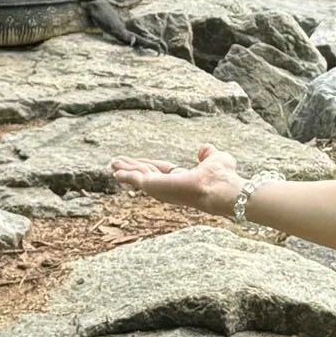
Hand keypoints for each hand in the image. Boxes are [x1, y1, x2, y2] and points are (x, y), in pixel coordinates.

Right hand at [108, 143, 242, 218]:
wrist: (220, 188)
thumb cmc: (223, 177)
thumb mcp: (215, 158)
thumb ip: (208, 154)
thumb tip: (204, 149)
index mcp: (181, 179)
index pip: (161, 171)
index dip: (149, 165)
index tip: (138, 162)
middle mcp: (169, 185)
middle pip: (146, 174)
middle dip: (132, 168)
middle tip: (117, 164)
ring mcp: (161, 187)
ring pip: (139, 175)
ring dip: (125, 170)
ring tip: (112, 164)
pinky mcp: (154, 185)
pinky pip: (136, 179)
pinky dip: (125, 175)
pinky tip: (115, 172)